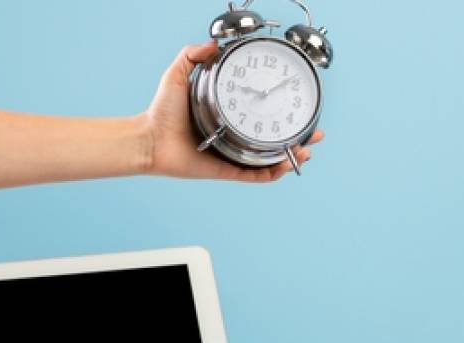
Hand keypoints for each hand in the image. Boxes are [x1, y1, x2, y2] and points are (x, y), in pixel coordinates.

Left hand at [138, 43, 322, 181]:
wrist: (149, 139)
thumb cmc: (160, 112)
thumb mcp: (177, 75)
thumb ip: (192, 56)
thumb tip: (212, 44)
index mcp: (228, 117)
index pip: (261, 115)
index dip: (282, 113)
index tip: (297, 105)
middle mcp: (234, 137)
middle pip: (274, 140)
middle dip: (298, 138)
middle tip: (314, 132)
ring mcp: (233, 155)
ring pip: (271, 160)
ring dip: (291, 156)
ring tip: (305, 148)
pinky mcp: (228, 171)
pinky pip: (257, 176)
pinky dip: (274, 173)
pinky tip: (285, 165)